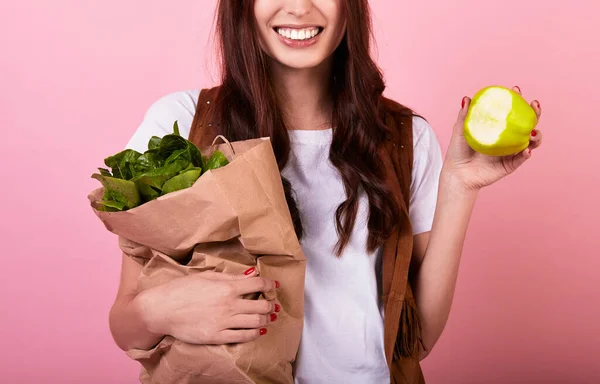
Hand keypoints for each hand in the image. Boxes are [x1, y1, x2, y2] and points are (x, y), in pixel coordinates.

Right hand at [135, 268, 280, 344]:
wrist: (161, 309)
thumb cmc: (181, 290)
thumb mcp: (206, 276)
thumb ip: (231, 277)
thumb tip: (251, 274)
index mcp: (227, 287)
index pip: (258, 284)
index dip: (269, 284)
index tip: (273, 285)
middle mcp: (229, 305)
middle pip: (261, 305)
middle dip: (270, 304)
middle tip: (272, 304)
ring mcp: (224, 323)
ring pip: (256, 322)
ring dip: (266, 319)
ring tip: (268, 317)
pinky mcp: (217, 337)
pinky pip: (243, 337)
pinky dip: (254, 333)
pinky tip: (257, 330)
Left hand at [442, 86, 542, 191]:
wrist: (457, 174)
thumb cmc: (457, 152)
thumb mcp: (460, 131)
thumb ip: (464, 115)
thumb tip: (467, 98)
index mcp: (497, 129)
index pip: (510, 112)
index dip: (517, 100)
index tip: (516, 90)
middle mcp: (506, 139)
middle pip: (526, 124)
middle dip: (535, 113)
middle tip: (534, 104)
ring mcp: (509, 152)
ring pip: (531, 141)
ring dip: (537, 135)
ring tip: (534, 131)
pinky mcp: (509, 165)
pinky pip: (521, 159)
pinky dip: (526, 154)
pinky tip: (526, 150)